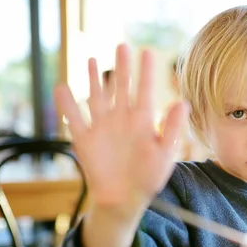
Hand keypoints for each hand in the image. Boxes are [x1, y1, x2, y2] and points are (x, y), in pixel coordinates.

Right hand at [54, 44, 188, 217]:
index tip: (147, 51)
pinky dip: (67, 104)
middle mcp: (122, 120)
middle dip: (122, 67)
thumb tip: (183, 103)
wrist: (124, 201)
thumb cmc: (148, 179)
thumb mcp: (165, 155)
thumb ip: (172, 129)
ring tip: (91, 59)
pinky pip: (73, 119)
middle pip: (120, 87)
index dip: (146, 72)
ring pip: (97, 97)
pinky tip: (63, 88)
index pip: (145, 91)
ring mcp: (103, 128)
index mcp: (143, 122)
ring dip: (93, 79)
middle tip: (122, 45)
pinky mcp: (85, 140)